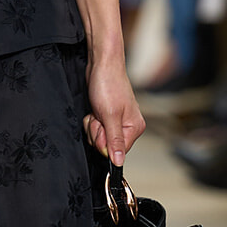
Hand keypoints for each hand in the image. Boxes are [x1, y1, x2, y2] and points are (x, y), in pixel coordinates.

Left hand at [84, 50, 145, 168]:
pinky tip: (94, 110)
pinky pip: (95, 128)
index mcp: (134, 128)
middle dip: (97, 132)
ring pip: (98, 137)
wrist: (101, 64)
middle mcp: (128, 126)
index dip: (104, 143)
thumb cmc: (108, 84)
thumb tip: (119, 162)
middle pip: (106, 145)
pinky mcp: (107, 116)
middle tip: (98, 116)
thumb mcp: (110, 116)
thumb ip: (114, 141)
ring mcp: (117, 121)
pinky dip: (91, 121)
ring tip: (97, 111)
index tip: (101, 127)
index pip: (118, 151)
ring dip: (93, 126)